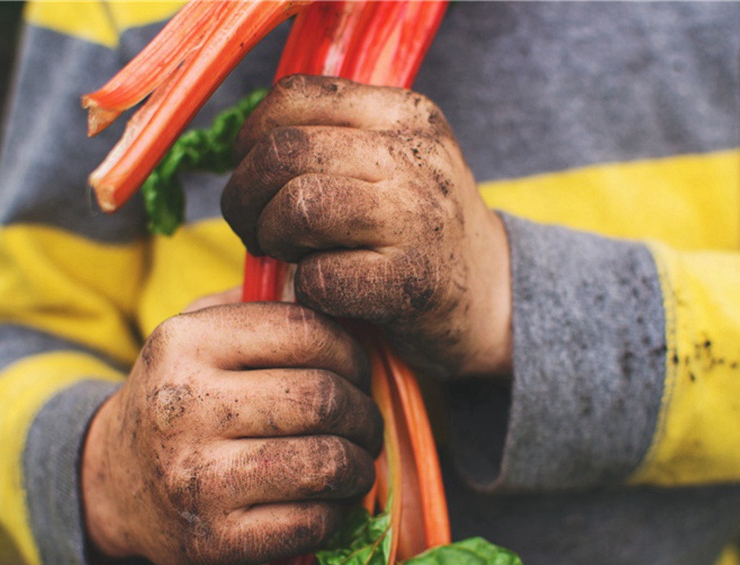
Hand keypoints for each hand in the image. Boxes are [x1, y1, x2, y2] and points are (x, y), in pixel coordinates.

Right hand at [81, 303, 380, 564]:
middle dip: (362, 411)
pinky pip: (310, 521)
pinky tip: (329, 499)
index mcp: (185, 343)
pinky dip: (336, 510)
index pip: (303, 330)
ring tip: (355, 459)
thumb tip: (334, 295)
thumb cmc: (178, 396)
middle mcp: (184, 406)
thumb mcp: (197, 333)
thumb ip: (259, 304)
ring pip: (324, 462)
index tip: (357, 369)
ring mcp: (197, 478)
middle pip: (321, 398)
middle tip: (365, 420)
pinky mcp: (212, 538)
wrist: (114, 482)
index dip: (350, 351)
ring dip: (357, 464)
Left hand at [223, 75, 511, 378]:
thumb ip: (335, 138)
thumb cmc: (422, 225)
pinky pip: (321, 277)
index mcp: (403, 113)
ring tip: (286, 254)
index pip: (295, 96)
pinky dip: (305, 289)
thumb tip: (245, 150)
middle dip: (244, 196)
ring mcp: (417, 218)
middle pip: (284, 153)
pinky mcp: (411, 281)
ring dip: (271, 238)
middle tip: (254, 227)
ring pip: (298, 207)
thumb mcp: (398, 157)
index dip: (251, 138)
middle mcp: (413, 156)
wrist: (495, 292)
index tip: (252, 175)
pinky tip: (323, 291)